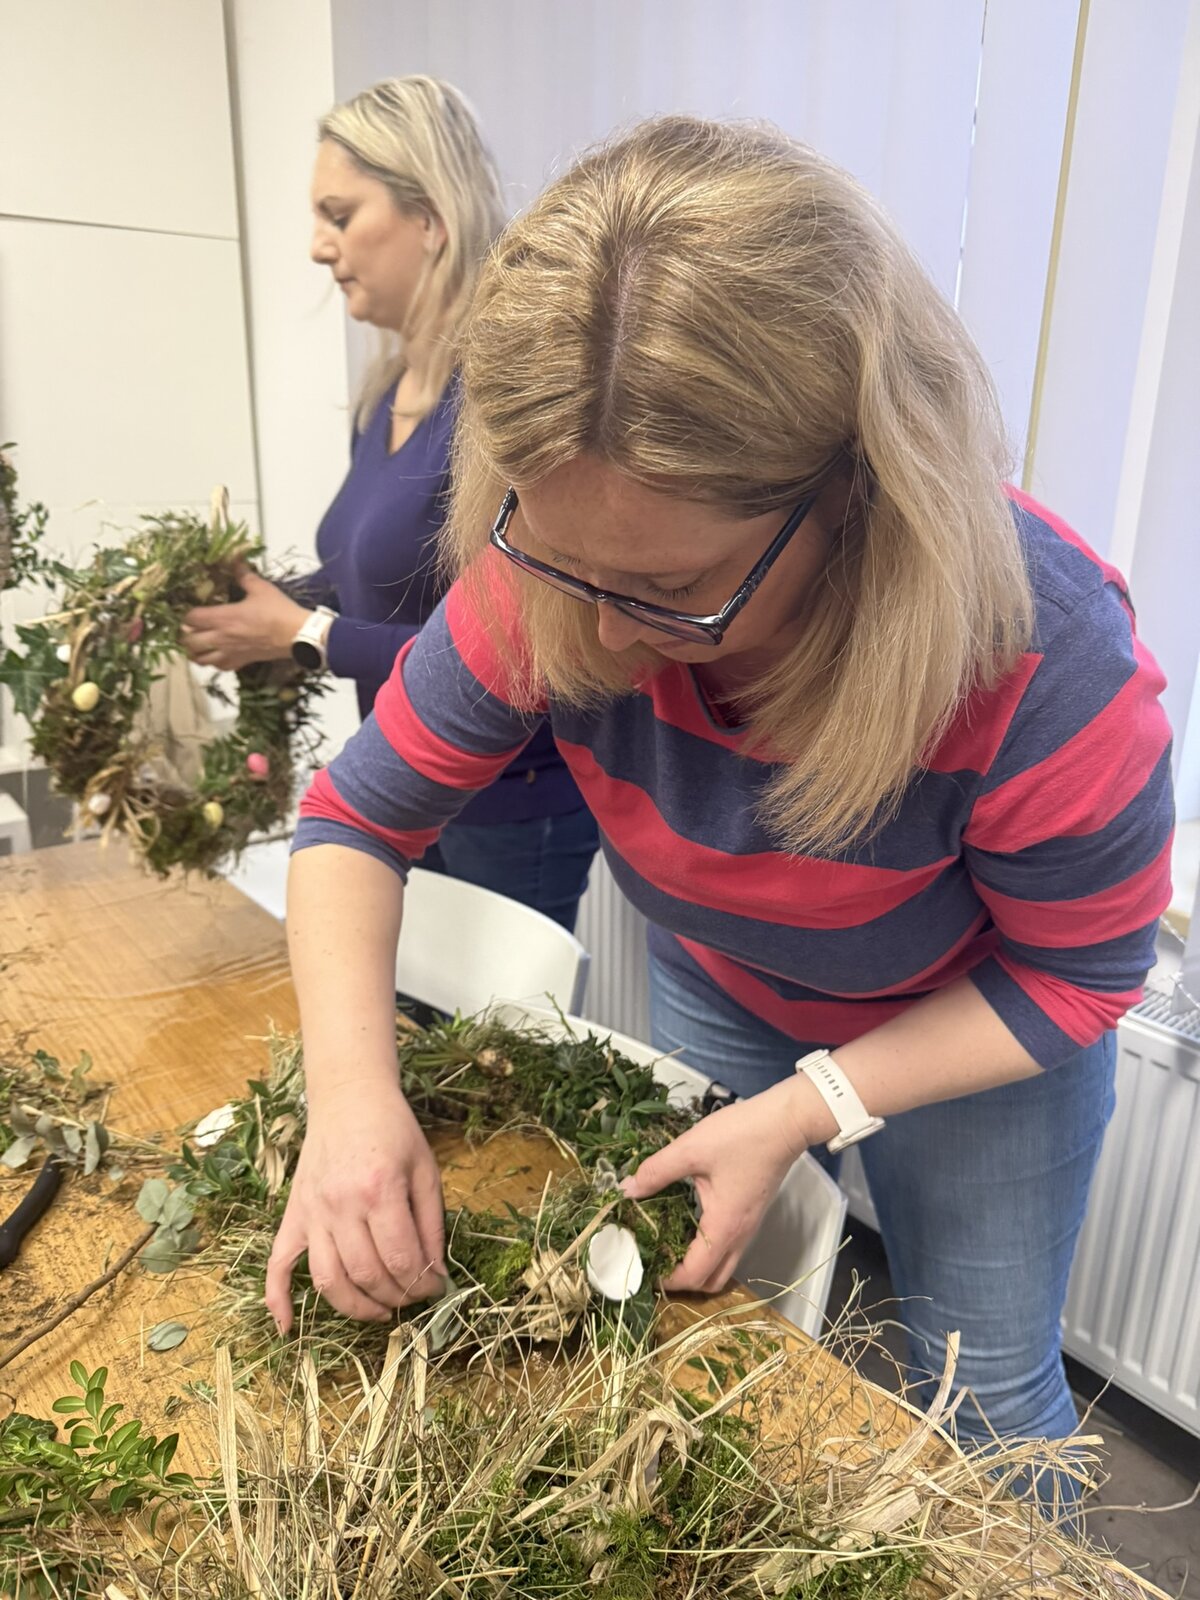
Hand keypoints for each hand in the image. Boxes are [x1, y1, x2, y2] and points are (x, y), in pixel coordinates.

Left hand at [182, 562, 310, 670]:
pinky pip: (219, 668)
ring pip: (200, 659)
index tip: (190, 610)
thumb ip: (243, 575)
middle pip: (189, 641)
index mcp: (223, 617)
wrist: (297, 635)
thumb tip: (235, 559)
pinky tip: (216, 655)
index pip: (191, 619)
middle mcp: (222, 637)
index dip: (186, 614)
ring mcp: (230, 653)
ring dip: (195, 652)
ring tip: (197, 644)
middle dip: (185, 635)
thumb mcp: (261, 588)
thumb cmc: (278, 611)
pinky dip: (213, 662)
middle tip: (189, 628)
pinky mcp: (241, 663)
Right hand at [264, 1081, 446, 1332]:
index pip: (402, 1259)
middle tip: (413, 1297)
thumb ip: (431, 1224)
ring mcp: (312, 1212)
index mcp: (379, 1190)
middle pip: (368, 1274)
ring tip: (380, 1310)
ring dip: (356, 1307)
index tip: (436, 1287)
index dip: (423, 1283)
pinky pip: (277, 1264)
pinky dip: (277, 1299)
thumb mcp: (426, 1170)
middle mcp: (341, 1205)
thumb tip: (436, 1273)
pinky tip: (287, 1327)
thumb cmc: (394, 1131)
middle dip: (397, 1296)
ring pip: (328, 1280)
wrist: (348, 1097)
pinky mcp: (293, 1215)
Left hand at [620, 1075, 813, 1294]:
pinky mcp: (751, 1214)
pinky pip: (728, 1245)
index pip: (695, 1275)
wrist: (784, 1122)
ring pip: (723, 1264)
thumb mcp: (690, 1149)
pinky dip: (707, 1248)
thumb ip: (656, 1171)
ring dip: (697, 1265)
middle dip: (683, 1281)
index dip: (668, 1280)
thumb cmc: (740, 1136)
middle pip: (712, 1280)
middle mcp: (739, 1235)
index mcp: (723, 1227)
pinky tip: (687, 1223)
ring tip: (667, 1244)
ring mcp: (749, 1226)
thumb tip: (627, 1190)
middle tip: (655, 1261)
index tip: (644, 1269)